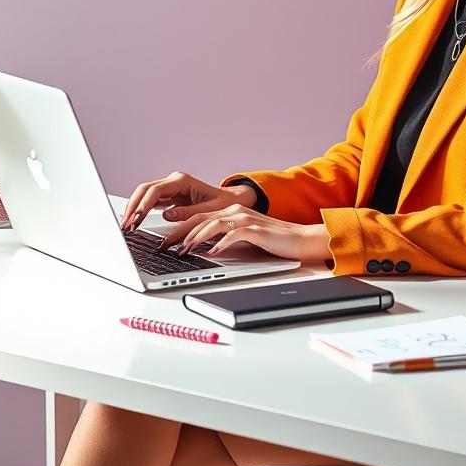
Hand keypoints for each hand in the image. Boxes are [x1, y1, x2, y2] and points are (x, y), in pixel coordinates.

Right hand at [119, 170, 253, 232]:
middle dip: (133, 206)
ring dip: (134, 208)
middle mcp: (174, 182)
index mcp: (182, 181)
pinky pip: (150, 201)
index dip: (143, 204)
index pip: (156, 190)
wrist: (231, 201)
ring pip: (145, 194)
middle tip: (125, 224)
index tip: (136, 218)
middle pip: (145, 190)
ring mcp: (170, 189)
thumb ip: (188, 213)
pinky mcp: (169, 197)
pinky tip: (134, 221)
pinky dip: (141, 211)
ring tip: (126, 225)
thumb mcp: (209, 211)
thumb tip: (166, 215)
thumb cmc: (223, 204)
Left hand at [161, 205, 330, 261]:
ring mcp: (245, 219)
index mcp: (230, 212)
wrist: (301, 238)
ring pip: (212, 224)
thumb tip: (202, 248)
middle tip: (164, 247)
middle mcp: (235, 212)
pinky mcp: (255, 229)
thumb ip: (224, 237)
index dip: (178, 229)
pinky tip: (211, 253)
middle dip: (178, 234)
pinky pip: (232, 234)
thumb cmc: (273, 241)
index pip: (197, 218)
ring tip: (183, 251)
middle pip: (199, 219)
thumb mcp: (244, 236)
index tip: (165, 243)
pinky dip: (219, 244)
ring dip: (194, 239)